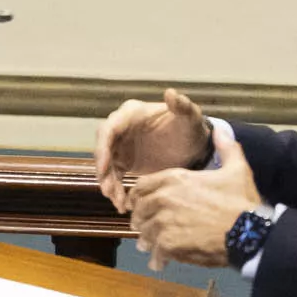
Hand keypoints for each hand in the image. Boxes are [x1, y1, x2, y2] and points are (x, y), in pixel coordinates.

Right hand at [93, 87, 210, 212]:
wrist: (193, 146)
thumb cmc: (190, 128)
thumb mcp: (189, 118)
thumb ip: (182, 106)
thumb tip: (171, 93)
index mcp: (132, 114)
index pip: (109, 128)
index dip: (103, 148)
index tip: (104, 168)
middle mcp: (121, 128)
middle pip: (103, 148)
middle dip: (102, 170)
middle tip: (107, 189)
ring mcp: (121, 145)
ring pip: (106, 165)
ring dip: (108, 183)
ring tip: (117, 201)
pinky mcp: (123, 161)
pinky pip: (113, 175)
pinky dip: (115, 189)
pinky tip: (121, 203)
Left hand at [129, 126, 261, 270]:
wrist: (249, 232)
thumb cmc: (241, 201)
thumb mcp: (237, 170)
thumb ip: (227, 148)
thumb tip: (221, 131)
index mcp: (174, 179)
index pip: (140, 187)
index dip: (140, 196)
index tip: (143, 204)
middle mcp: (163, 199)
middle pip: (139, 211)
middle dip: (142, 219)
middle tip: (147, 227)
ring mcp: (163, 223)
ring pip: (143, 232)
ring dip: (147, 239)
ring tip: (152, 246)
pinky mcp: (168, 245)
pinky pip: (154, 252)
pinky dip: (157, 258)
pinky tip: (160, 262)